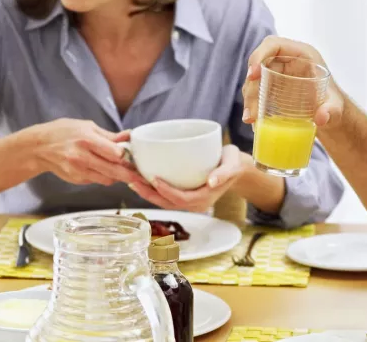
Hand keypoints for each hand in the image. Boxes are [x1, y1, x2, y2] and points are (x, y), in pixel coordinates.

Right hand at [32, 118, 147, 186]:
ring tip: (122, 170)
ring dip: (117, 176)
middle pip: (114, 170)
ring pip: (107, 179)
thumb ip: (108, 135)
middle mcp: (82, 157)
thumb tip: (128, 136)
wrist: (38, 148)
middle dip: (130, 175)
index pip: (115, 153)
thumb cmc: (61, 132)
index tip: (135, 157)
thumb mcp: (85, 126)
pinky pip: (96, 180)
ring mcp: (78, 171)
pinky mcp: (76, 179)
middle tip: (142, 176)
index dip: (127, 157)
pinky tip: (102, 168)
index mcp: (86, 140)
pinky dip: (103, 176)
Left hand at [128, 145, 246, 211]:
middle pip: (167, 203)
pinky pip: (165, 196)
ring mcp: (188, 201)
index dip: (166, 191)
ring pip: (163, 201)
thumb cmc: (233, 163)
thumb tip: (212, 180)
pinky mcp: (183, 195)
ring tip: (131, 180)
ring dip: (147, 193)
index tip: (153, 179)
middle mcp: (194, 204)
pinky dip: (152, 189)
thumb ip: (225, 172)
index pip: (181, 199)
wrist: (235, 167)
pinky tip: (141, 179)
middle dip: (148, 194)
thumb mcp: (233, 164)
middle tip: (133, 180)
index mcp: (204, 199)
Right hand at [241, 36, 344, 127]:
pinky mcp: (271, 86)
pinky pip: (256, 91)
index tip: (253, 75)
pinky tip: (253, 120)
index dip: (259, 55)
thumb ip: (331, 110)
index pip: (274, 45)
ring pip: (255, 80)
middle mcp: (286, 61)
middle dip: (252, 86)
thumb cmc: (335, 104)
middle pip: (259, 65)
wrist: (330, 114)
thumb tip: (321, 118)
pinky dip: (252, 104)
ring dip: (249, 98)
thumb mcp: (335, 107)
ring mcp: (277, 73)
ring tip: (251, 119)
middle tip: (251, 107)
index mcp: (302, 54)